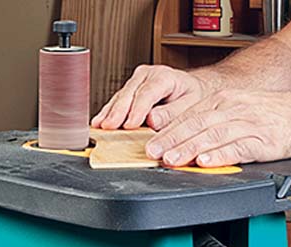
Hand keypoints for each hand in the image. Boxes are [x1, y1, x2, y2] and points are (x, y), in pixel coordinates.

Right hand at [92, 64, 211, 130]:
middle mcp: (148, 75)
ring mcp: (136, 82)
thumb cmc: (191, 96)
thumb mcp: (190, 105)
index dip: (137, 109)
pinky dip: (108, 112)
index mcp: (164, 76)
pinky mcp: (129, 91)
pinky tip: (100, 121)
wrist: (190, 89)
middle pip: (129, 93)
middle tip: (109, 126)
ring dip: (109, 112)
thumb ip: (172, 113)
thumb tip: (153, 120)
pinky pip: (117, 101)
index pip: (148, 93)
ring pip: (120, 96)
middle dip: (118, 111)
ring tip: (100, 125)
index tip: (130, 124)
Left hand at [146, 89, 290, 167]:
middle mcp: (233, 109)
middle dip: (172, 140)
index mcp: (223, 101)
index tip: (149, 145)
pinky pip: (238, 148)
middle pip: (196, 124)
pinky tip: (206, 161)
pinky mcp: (263, 141)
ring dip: (189, 148)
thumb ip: (212, 123)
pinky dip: (220, 155)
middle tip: (153, 154)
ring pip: (213, 135)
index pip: (189, 116)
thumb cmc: (272, 118)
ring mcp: (248, 125)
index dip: (168, 131)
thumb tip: (183, 140)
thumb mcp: (237, 111)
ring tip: (172, 160)